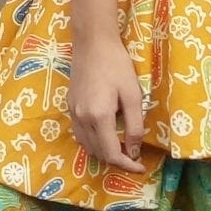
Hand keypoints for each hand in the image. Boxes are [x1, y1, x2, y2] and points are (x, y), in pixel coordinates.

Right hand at [67, 31, 145, 172]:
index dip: (127, 165)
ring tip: (121, 148)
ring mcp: (73, 112)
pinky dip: (93, 142)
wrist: (92, 43)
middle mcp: (82, 119)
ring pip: (87, 146)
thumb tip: (134, 151)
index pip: (112, 154)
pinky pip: (80, 134)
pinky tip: (105, 134)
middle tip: (134, 156)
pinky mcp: (70, 105)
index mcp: (99, 117)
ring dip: (104, 152)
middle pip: (98, 153)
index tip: (141, 167)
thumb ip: (134, 126)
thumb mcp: (133, 95)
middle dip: (117, 160)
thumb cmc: (116, 65)